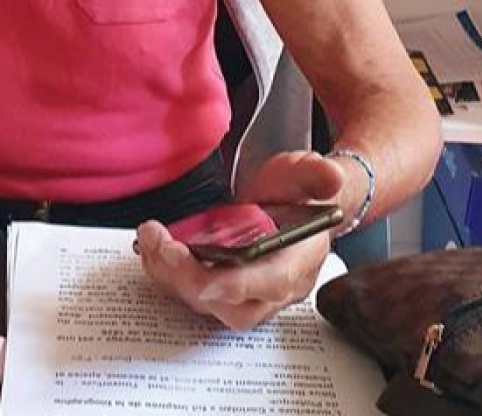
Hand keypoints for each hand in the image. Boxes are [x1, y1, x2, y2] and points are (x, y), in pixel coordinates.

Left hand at [136, 151, 345, 328]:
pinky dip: (164, 272)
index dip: (238, 286)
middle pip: (232, 306)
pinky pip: (189, 291)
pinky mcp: (219, 283)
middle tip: (164, 247)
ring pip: (205, 302)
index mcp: (297, 263)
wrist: (293, 202)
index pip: (271, 284)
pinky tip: (150, 244)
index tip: (206, 280)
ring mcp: (243, 290)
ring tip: (150, 237)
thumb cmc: (300, 192)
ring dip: (170, 275)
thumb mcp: (309, 174)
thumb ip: (318, 174)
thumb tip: (331, 177)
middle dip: (192, 281)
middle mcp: (269, 287)